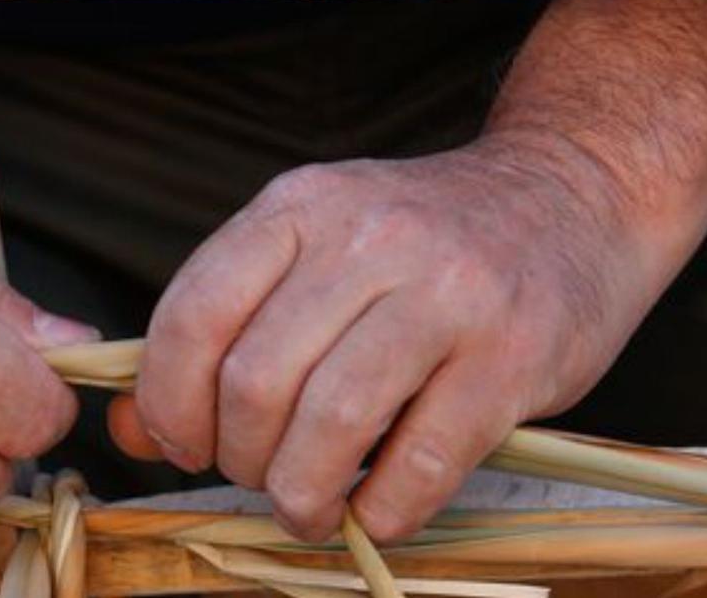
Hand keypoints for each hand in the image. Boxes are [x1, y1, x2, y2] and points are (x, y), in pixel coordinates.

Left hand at [110, 136, 658, 541]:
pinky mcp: (511, 357)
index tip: (186, 444)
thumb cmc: (429, 238)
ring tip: (309, 504)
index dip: (169, 403)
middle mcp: (370, 239)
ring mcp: (447, 295)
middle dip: (238, 459)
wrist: (575, 195)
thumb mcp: (318, 245)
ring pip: (331, 426)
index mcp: (303, 206)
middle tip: (262, 474)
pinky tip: (378, 507)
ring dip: (301, 495)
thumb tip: (131, 429)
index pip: (192, 315)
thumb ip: (223, 327)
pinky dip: (382, 511)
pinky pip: (418, 465)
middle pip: (256, 383)